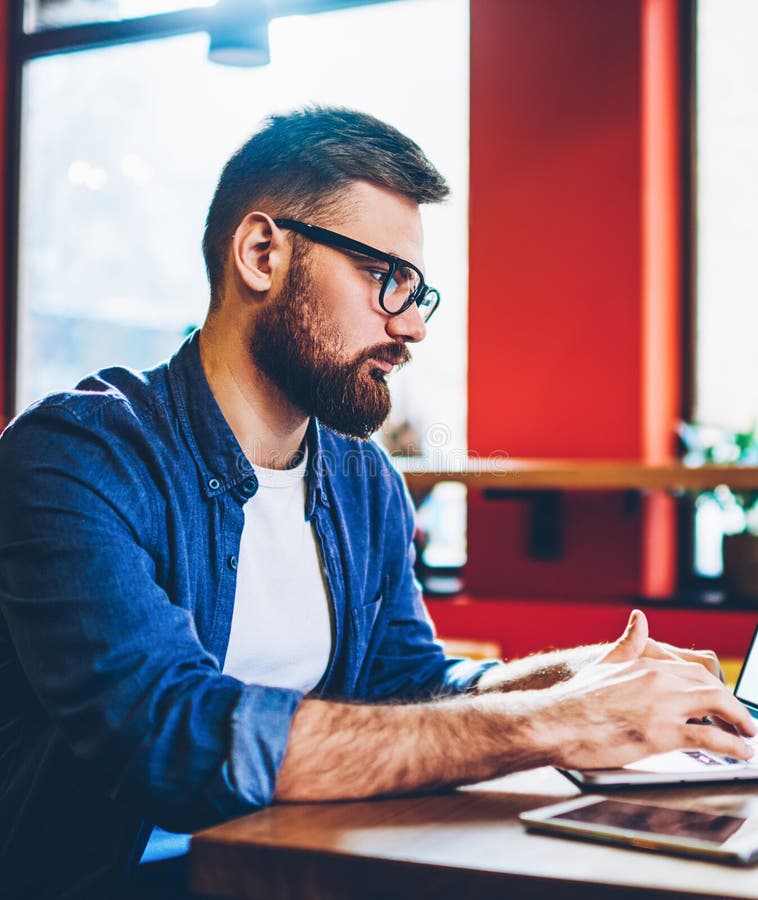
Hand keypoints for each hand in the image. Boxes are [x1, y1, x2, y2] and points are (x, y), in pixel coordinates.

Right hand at [541, 609, 756, 769]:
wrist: (556, 722)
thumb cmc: (575, 699)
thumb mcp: (604, 663)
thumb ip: (628, 643)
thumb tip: (639, 618)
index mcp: (647, 664)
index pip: (694, 668)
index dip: (714, 685)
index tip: (721, 699)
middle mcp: (659, 680)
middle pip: (711, 684)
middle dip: (732, 703)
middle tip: (741, 720)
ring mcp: (662, 706)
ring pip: (718, 706)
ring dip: (740, 721)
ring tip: (748, 736)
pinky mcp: (662, 734)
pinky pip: (709, 738)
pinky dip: (732, 746)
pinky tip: (741, 752)